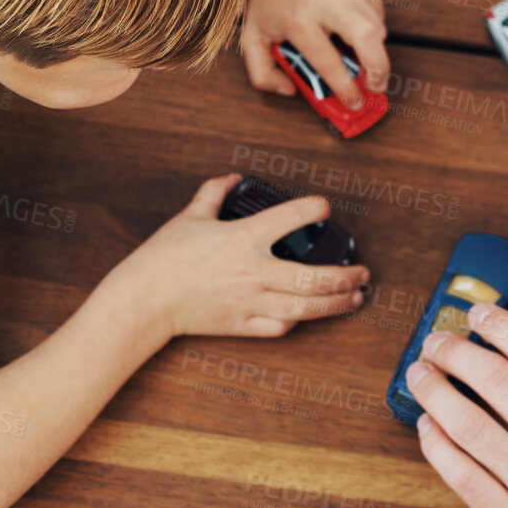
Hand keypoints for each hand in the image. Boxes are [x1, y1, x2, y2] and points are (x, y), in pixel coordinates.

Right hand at [121, 174, 369, 338]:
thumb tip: (230, 178)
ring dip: (336, 303)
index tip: (326, 207)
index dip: (314, 209)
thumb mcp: (189, 216)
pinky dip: (298, 322)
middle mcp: (254, 271)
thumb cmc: (163, 257)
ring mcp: (250, 302)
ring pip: (305, 307)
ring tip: (355, 297)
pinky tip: (309, 316)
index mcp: (243, 238)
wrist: (144, 300)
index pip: (290, 218)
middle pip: (312, 277)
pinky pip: (279, 328)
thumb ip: (213, 193)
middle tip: (363, 271)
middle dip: (345, 275)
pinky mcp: (241, 326)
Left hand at [242, 0, 388, 108]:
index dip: (345, 88)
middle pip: (368, 40)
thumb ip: (262, 73)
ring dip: (374, 51)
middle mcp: (328, 3)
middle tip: (377, 87)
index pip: (328, 62)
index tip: (353, 102)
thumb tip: (290, 91)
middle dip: (379, 70)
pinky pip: (378, 13)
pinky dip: (372, 27)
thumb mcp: (252, 36)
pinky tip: (352, 27)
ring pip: (378, 29)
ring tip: (360, 57)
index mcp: (298, 21)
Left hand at [409, 304, 507, 507]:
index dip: (502, 327)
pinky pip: (463, 477)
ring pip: (468, 425)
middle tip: (438, 339)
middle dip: (457, 352)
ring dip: (435, 392)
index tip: (479, 315)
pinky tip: (428, 427)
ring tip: (420, 374)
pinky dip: (438, 446)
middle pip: (495, 382)